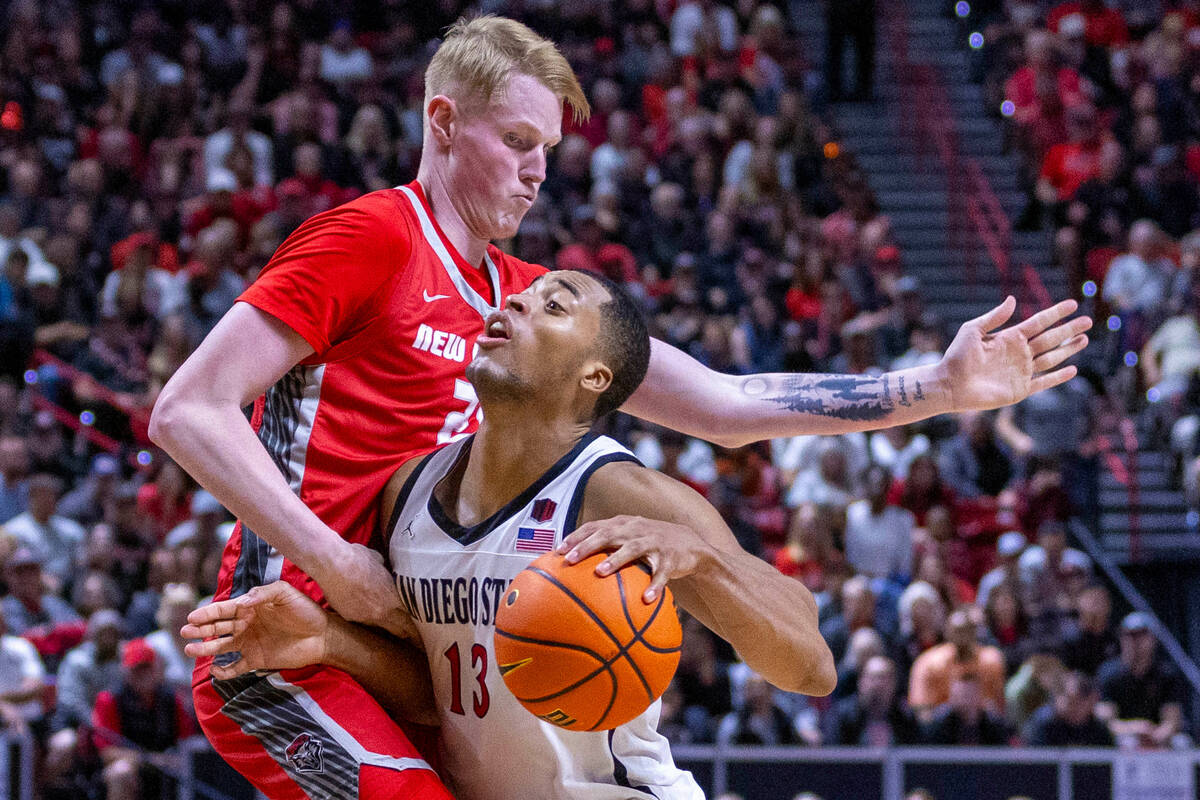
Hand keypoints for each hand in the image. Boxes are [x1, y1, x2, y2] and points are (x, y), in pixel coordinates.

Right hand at [182, 581, 328, 678]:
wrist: (323, 636)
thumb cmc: (305, 611)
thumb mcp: (286, 593)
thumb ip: (263, 593)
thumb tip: (241, 602)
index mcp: (250, 607)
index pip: (224, 610)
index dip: (207, 613)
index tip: (192, 617)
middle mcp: (246, 624)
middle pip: (218, 627)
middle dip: (200, 629)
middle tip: (185, 632)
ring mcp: (249, 643)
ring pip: (221, 646)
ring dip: (205, 649)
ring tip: (190, 650)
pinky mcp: (256, 660)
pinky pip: (235, 667)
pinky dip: (224, 670)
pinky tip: (215, 670)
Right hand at [310, 542, 415, 638]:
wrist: (331, 564)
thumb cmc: (357, 558)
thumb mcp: (380, 561)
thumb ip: (387, 572)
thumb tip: (388, 570)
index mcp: (394, 597)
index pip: (414, 617)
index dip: (423, 624)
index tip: (429, 629)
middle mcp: (383, 612)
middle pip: (403, 630)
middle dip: (412, 636)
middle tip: (420, 642)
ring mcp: (366, 618)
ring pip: (384, 629)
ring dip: (391, 630)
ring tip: (399, 634)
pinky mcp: (350, 618)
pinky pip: (367, 624)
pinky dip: (372, 623)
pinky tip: (373, 620)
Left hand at [556, 515, 710, 603]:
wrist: (690, 544)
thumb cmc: (649, 544)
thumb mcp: (629, 539)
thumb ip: (606, 547)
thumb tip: (575, 567)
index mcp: (623, 525)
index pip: (594, 526)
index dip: (576, 536)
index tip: (557, 551)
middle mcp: (636, 530)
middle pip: (608, 535)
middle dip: (587, 546)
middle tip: (570, 560)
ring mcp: (654, 542)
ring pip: (632, 549)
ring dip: (615, 560)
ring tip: (600, 573)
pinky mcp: (670, 558)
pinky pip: (661, 573)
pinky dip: (654, 585)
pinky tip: (646, 599)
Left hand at [938, 297, 1090, 411]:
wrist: (949, 385)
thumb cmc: (956, 356)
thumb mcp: (972, 331)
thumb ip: (993, 317)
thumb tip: (1013, 299)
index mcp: (1009, 337)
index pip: (1038, 322)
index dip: (1055, 313)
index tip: (1073, 304)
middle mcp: (1018, 353)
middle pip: (1050, 339)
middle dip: (1069, 330)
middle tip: (1088, 321)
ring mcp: (1021, 371)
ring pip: (1051, 358)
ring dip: (1068, 349)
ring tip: (1084, 339)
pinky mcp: (1020, 389)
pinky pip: (1043, 382)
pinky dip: (1058, 377)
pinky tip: (1072, 369)